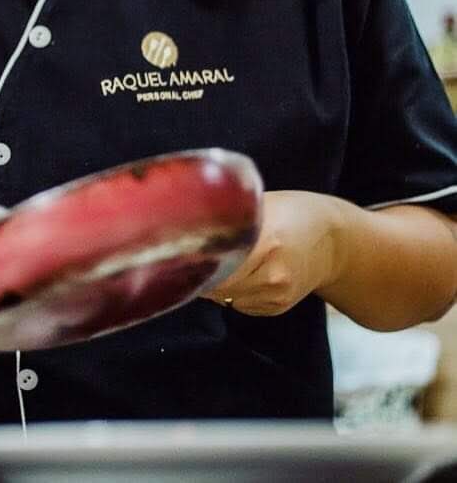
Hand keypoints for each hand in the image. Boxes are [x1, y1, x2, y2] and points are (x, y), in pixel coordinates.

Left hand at [201, 190, 344, 315]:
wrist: (334, 239)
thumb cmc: (291, 212)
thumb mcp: (259, 204)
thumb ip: (228, 217)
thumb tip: (187, 220)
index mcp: (268, 243)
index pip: (215, 263)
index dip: (193, 258)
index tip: (178, 248)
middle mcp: (273, 275)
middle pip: (216, 284)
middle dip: (200, 270)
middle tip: (187, 253)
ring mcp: (277, 295)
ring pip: (224, 297)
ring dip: (212, 282)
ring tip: (216, 259)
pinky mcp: (277, 307)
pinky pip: (238, 304)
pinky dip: (230, 290)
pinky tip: (237, 271)